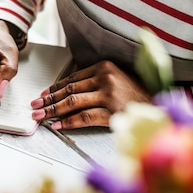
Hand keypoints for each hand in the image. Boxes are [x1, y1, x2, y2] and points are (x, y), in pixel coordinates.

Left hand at [30, 60, 150, 129]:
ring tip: (40, 115)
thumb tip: (66, 92)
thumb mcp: (116, 78)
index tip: (43, 94)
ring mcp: (108, 96)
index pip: (73, 78)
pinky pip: (84, 117)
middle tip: (35, 105)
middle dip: (49, 99)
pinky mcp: (112, 112)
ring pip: (73, 103)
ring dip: (53, 110)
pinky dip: (68, 122)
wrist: (157, 106)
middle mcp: (105, 79)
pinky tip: (57, 125)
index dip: (55, 87)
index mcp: (104, 67)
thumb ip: (94, 81)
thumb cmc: (135, 94)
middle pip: (69, 90)